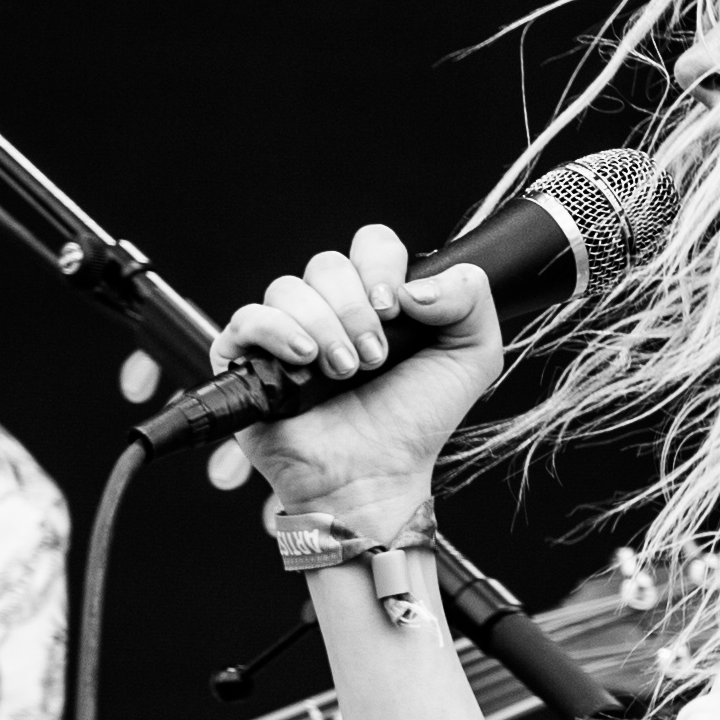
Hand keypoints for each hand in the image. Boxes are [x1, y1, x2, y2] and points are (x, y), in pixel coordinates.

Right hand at [208, 224, 504, 526]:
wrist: (377, 477)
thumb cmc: (417, 422)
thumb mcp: (472, 354)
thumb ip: (469, 296)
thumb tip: (416, 283)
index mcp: (375, 298)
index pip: (370, 242)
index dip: (381, 265)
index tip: (397, 309)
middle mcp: (328, 309)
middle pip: (326, 263)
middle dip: (355, 310)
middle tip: (374, 358)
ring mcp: (285, 332)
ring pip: (288, 288)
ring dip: (324, 328)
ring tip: (344, 372)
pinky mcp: (247, 360)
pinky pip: (247, 318)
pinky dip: (278, 332)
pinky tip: (306, 360)